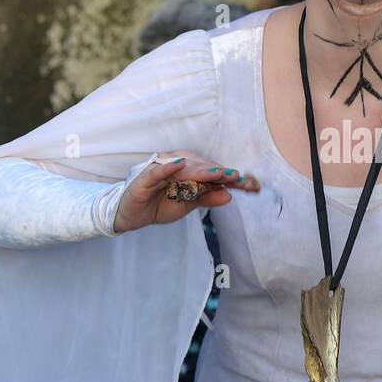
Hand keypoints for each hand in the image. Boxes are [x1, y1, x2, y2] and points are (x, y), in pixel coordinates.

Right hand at [113, 152, 260, 233]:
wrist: (130, 216)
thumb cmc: (158, 205)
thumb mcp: (186, 205)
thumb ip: (205, 198)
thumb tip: (229, 195)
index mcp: (187, 171)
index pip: (212, 173)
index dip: (231, 177)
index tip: (252, 184)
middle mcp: (175, 166)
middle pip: (201, 167)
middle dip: (221, 172)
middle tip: (239, 178)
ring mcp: (159, 170)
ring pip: (183, 168)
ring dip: (201, 169)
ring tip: (219, 172)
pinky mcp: (144, 178)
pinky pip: (157, 171)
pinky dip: (168, 167)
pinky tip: (181, 165)